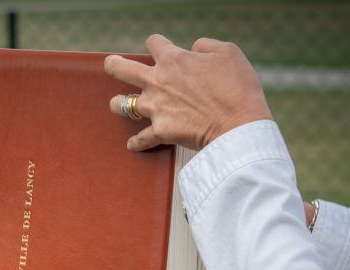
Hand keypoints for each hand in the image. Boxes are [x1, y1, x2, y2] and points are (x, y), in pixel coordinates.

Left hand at [104, 34, 271, 150]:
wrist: (239, 126)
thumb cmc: (238, 88)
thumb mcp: (229, 52)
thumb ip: (205, 46)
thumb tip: (193, 48)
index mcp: (173, 60)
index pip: (155, 43)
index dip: (157, 44)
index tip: (159, 47)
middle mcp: (158, 82)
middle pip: (123, 70)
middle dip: (114, 65)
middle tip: (110, 64)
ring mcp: (156, 108)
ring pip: (124, 105)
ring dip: (118, 104)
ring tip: (115, 104)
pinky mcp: (160, 131)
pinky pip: (141, 138)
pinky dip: (136, 142)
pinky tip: (132, 145)